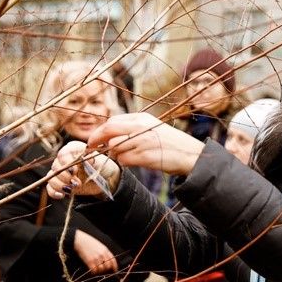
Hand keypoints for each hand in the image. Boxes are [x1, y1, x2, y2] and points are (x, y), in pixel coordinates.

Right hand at [46, 141, 120, 199]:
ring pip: (51, 177)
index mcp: (73, 150)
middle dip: (65, 176)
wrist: (105, 179)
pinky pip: (50, 187)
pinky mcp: (60, 183)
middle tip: (77, 182)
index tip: (74, 171)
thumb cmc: (102, 167)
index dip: (66, 163)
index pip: (62, 153)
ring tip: (73, 189)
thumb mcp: (100, 162)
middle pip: (55, 166)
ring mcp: (61, 172)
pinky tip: (62, 195)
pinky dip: (54, 192)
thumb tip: (87, 158)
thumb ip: (92, 159)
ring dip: (60, 185)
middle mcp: (64, 160)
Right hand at [73, 229, 117, 274]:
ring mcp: (96, 258)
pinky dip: (94, 272)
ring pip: (101, 269)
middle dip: (106, 270)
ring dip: (99, 271)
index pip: (113, 260)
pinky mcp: (89, 261)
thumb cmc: (89, 242)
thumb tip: (107, 261)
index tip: (114, 271)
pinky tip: (92, 271)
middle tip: (102, 271)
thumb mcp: (100, 245)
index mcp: (105, 250)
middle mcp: (102, 254)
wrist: (80, 240)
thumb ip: (104, 252)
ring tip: (96, 270)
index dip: (115, 267)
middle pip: (108, 266)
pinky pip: (94, 270)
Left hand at [87, 113, 204, 175]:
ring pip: (114, 147)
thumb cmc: (170, 143)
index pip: (112, 121)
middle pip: (108, 131)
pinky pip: (124, 160)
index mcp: (142, 118)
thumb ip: (133, 128)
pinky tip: (133, 162)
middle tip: (91, 148)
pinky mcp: (145, 156)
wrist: (191, 154)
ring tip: (125, 157)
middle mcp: (141, 128)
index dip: (99, 131)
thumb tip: (110, 135)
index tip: (93, 140)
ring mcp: (142, 141)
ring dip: (114, 155)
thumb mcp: (152, 128)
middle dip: (96, 140)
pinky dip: (124, 163)